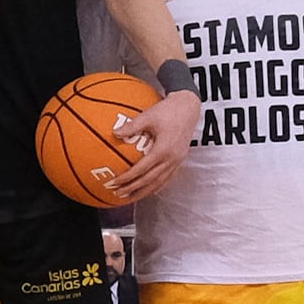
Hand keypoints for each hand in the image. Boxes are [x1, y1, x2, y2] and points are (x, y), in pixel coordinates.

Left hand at [100, 87, 198, 201]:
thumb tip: (114, 133)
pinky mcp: (180, 159)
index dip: (127, 178)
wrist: (189, 106)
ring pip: (160, 182)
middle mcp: (171, 158)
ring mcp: (177, 160)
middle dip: (134, 189)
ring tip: (131, 197)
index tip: (114, 183)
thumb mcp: (148, 116)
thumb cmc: (168, 110)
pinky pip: (168, 177)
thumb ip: (132, 126)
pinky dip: (157, 185)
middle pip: (150, 180)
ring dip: (144, 191)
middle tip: (119, 194)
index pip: (142, 170)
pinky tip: (149, 190)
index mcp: (163, 150)